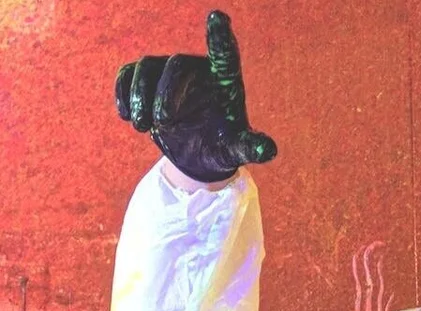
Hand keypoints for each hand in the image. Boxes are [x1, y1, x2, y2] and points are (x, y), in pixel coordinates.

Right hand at [115, 10, 276, 181]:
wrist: (197, 154)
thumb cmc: (222, 146)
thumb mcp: (236, 150)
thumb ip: (250, 147)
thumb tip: (268, 149)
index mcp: (224, 80)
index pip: (224, 54)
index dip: (220, 36)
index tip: (218, 17)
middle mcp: (197, 68)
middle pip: (177, 64)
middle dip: (165, 94)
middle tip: (164, 123)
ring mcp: (169, 70)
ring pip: (147, 67)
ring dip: (139, 96)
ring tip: (142, 127)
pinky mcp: (147, 78)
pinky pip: (128, 73)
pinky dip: (123, 92)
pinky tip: (127, 116)